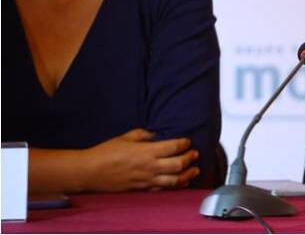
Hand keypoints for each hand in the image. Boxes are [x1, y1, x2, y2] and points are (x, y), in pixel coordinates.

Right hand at [82, 129, 199, 191]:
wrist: (90, 171)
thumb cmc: (106, 152)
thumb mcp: (126, 137)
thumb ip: (144, 135)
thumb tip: (156, 135)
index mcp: (146, 151)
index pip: (174, 147)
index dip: (184, 143)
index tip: (188, 141)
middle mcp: (149, 166)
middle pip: (178, 164)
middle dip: (190, 158)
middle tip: (195, 154)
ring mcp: (146, 179)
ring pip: (174, 180)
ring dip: (187, 175)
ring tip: (195, 170)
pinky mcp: (141, 189)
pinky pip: (162, 189)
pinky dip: (175, 186)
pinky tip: (181, 182)